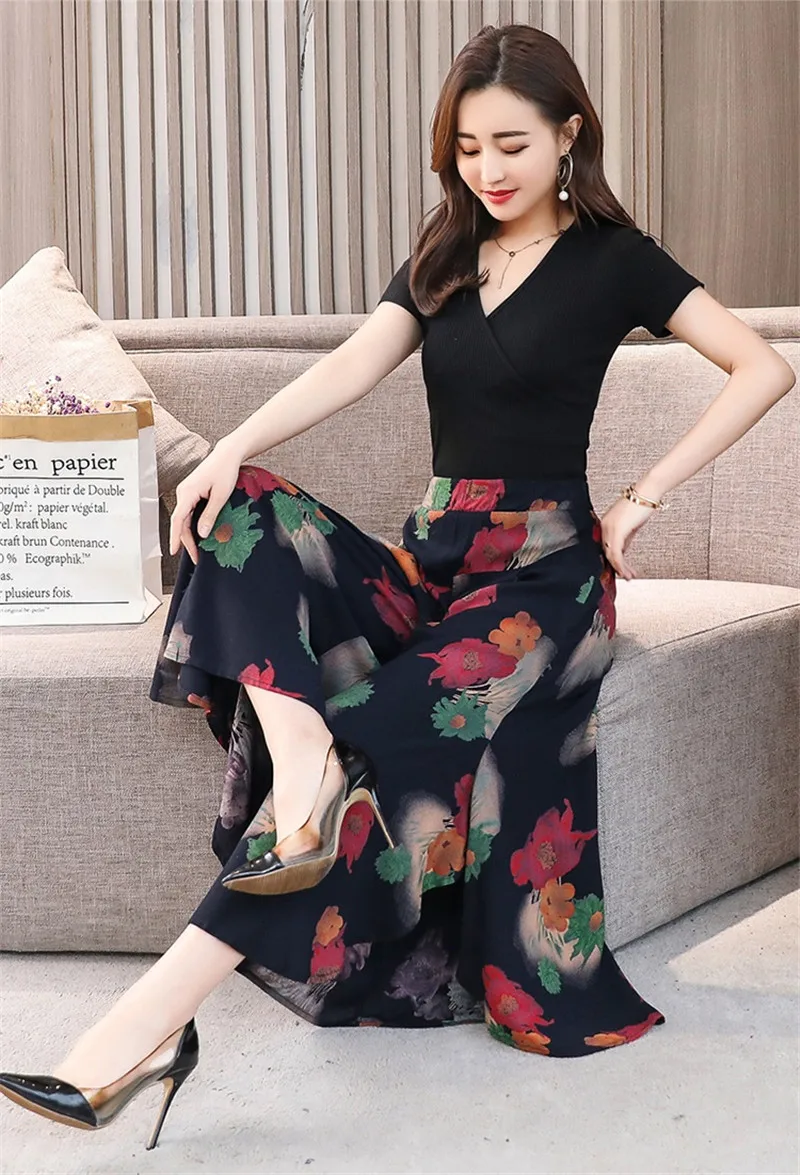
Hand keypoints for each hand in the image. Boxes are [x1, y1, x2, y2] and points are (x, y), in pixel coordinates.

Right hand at [170, 441, 245, 564]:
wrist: (228, 454)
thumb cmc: (225, 471)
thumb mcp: (221, 495)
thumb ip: (210, 515)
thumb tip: (202, 534)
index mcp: (187, 492)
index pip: (178, 519)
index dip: (175, 537)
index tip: (173, 551)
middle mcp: (183, 492)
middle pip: (180, 521)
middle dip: (186, 541)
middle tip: (196, 558)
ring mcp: (186, 492)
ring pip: (184, 518)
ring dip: (189, 534)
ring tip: (197, 550)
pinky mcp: (192, 492)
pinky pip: (189, 512)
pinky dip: (191, 524)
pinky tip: (198, 534)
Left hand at [599, 495, 658, 580]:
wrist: (647, 493)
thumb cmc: (641, 504)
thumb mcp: (630, 525)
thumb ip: (625, 538)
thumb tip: (623, 551)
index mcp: (605, 523)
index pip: (605, 546)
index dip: (612, 560)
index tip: (619, 569)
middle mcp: (604, 525)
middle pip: (606, 552)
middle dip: (616, 567)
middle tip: (625, 575)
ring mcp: (609, 527)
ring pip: (610, 554)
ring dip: (620, 568)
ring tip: (628, 576)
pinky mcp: (616, 530)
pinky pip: (615, 552)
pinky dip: (621, 564)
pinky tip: (626, 571)